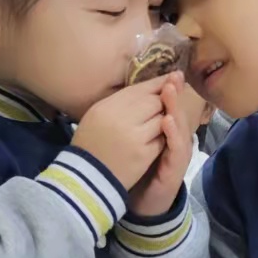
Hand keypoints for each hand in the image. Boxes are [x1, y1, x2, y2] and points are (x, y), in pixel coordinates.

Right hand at [72, 75, 168, 191]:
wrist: (85, 179)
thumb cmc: (89, 145)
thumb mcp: (97, 116)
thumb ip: (119, 102)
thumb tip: (148, 88)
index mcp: (107, 105)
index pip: (140, 88)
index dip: (159, 83)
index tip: (172, 78)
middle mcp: (121, 116)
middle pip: (154, 100)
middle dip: (165, 101)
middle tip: (172, 102)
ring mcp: (134, 135)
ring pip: (162, 118)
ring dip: (165, 120)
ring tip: (162, 122)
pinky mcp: (143, 153)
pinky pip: (163, 138)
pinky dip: (164, 137)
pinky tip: (160, 138)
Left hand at [128, 76, 197, 217]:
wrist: (144, 203)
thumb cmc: (139, 172)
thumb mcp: (136, 143)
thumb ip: (135, 124)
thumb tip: (126, 100)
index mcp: (166, 133)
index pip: (168, 107)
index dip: (167, 90)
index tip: (165, 72)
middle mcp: (176, 140)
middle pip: (177, 112)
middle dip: (175, 93)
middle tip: (173, 76)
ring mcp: (178, 154)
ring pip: (181, 127)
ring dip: (176, 109)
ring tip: (170, 92)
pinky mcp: (176, 168)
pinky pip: (177, 148)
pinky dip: (173, 134)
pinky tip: (168, 122)